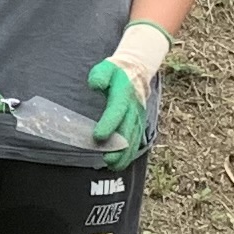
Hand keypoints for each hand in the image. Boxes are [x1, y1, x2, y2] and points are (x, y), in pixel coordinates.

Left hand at [90, 20, 169, 151]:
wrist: (136, 73)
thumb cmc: (116, 72)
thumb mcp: (106, 68)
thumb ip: (100, 75)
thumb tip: (96, 84)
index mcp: (124, 94)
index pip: (117, 110)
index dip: (109, 124)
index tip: (99, 136)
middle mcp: (134, 108)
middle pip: (127, 129)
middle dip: (118, 146)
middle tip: (107, 159)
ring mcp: (138, 117)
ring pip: (133, 138)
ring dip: (125, 154)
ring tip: (113, 165)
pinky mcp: (138, 124)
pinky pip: (136, 141)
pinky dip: (129, 153)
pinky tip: (120, 164)